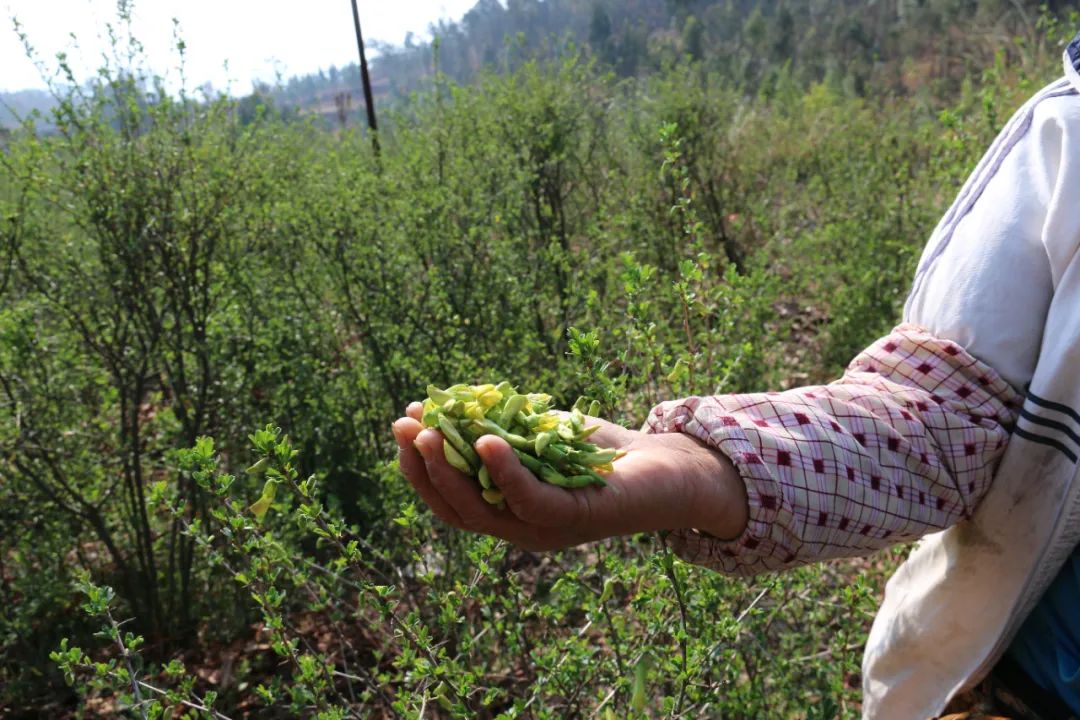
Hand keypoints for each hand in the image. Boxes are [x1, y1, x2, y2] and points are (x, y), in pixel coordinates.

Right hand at [391, 402, 747, 550]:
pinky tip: (485, 441)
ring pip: (484, 511)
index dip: (419, 466)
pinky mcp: (577, 517)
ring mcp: (548, 530)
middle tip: (404, 426)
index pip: (450, 498)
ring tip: (429, 432)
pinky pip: (530, 499)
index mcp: (509, 512)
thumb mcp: (541, 434)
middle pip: (456, 508)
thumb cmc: (602, 451)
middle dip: (422, 467)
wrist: (668, 468)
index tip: (402, 424)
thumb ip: (502, 428)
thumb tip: (453, 402)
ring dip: (450, 472)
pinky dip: (504, 472)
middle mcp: (522, 529)